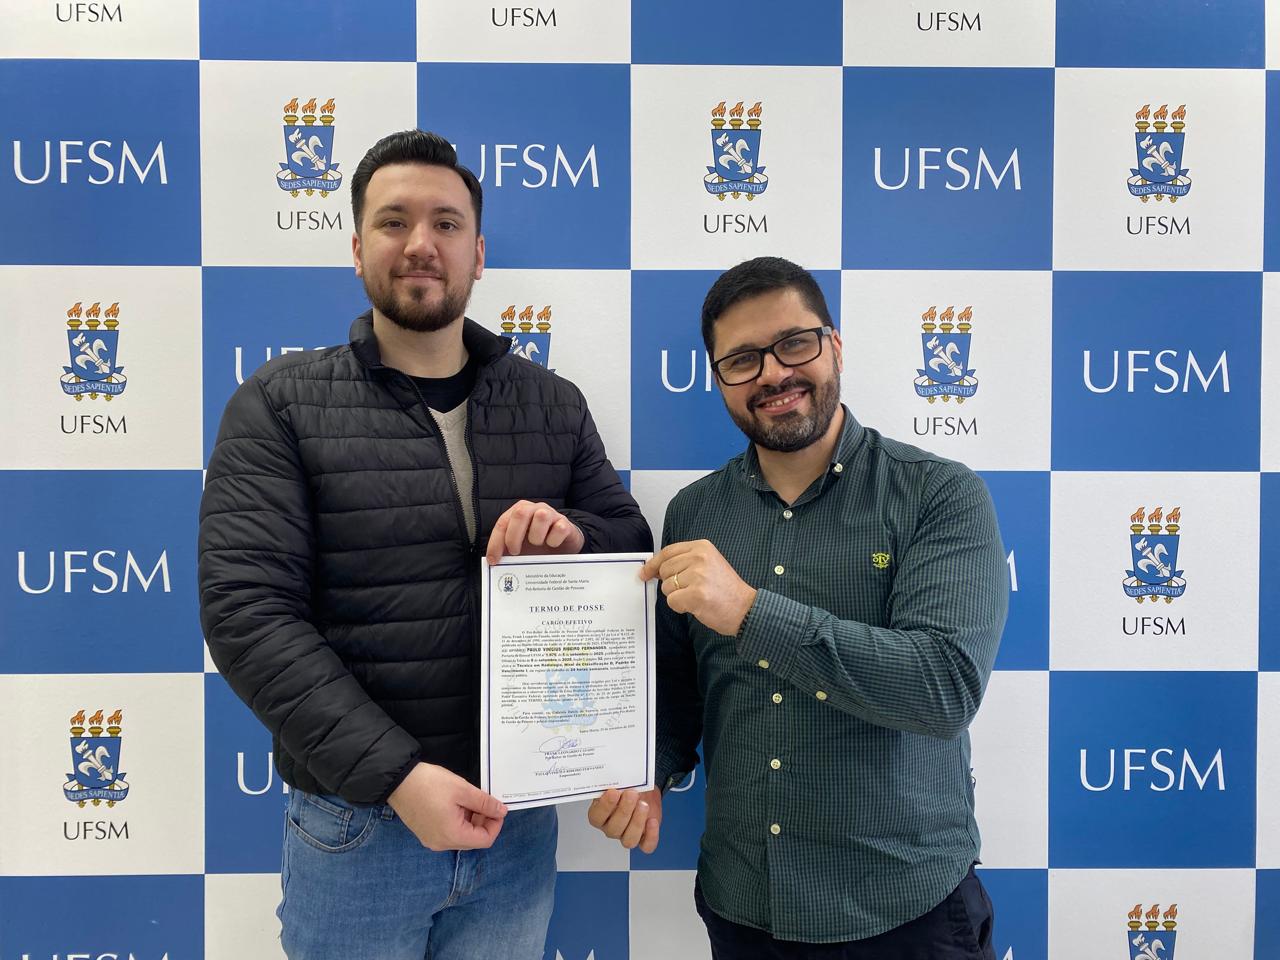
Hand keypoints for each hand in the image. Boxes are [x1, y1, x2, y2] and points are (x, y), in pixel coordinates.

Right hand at [387, 762, 507, 850]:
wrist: (398, 780)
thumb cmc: (430, 784)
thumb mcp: (463, 790)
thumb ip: (484, 803)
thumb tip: (502, 812)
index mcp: (452, 836)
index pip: (485, 840)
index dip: (496, 824)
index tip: (496, 807)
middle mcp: (442, 844)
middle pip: (473, 839)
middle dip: (484, 821)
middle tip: (485, 801)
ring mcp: (432, 840)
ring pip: (461, 836)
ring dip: (471, 820)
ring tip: (470, 800)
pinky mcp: (425, 833)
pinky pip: (449, 832)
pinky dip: (458, 821)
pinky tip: (457, 804)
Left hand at [486, 500, 584, 563]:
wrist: (564, 546)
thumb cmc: (538, 546)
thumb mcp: (520, 547)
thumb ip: (507, 551)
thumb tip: (494, 563)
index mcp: (519, 512)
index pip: (503, 523)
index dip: (496, 542)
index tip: (494, 560)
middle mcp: (534, 509)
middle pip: (520, 513)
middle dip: (514, 536)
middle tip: (515, 553)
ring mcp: (552, 514)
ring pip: (541, 516)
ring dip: (536, 536)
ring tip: (538, 545)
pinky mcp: (566, 523)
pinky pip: (559, 529)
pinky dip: (554, 540)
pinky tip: (553, 545)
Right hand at [587, 787, 661, 852]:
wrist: (644, 791)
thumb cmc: (628, 787)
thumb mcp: (619, 782)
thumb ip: (615, 783)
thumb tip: (616, 777)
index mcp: (600, 815)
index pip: (596, 817)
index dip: (605, 806)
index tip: (613, 792)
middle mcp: (611, 828)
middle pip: (613, 829)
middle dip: (624, 810)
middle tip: (632, 794)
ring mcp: (626, 836)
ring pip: (629, 840)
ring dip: (637, 822)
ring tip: (643, 805)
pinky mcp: (643, 839)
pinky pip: (646, 846)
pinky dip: (651, 835)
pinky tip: (652, 821)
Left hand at [640, 540, 757, 635]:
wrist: (746, 609)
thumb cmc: (725, 590)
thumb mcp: (708, 564)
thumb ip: (684, 562)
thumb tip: (653, 569)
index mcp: (702, 547)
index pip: (668, 552)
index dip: (654, 564)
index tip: (645, 573)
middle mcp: (699, 557)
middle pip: (664, 570)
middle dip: (670, 583)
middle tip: (689, 590)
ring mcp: (698, 576)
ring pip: (666, 587)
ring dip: (677, 596)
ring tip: (697, 597)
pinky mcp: (696, 595)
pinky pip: (672, 601)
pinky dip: (680, 607)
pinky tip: (696, 606)